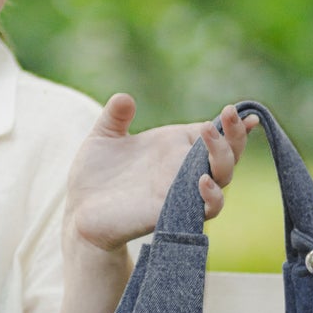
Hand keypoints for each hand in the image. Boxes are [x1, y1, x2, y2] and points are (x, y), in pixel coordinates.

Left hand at [64, 98, 257, 254]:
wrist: (79, 210)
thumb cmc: (95, 174)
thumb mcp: (103, 137)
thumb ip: (115, 116)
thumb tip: (123, 98)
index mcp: (175, 147)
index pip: (214, 134)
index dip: (231, 123)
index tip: (234, 110)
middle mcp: (184, 169)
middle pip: (227, 153)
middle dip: (234, 134)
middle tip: (227, 114)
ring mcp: (182, 192)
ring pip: (224, 178)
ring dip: (224, 157)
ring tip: (209, 134)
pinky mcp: (175, 214)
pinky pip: (207, 208)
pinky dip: (212, 195)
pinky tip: (202, 180)